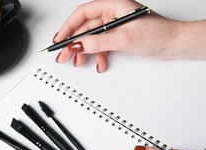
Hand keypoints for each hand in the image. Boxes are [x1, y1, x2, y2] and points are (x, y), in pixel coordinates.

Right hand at [54, 0, 181, 71]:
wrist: (171, 44)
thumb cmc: (156, 34)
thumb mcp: (122, 38)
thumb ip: (97, 42)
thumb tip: (77, 45)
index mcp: (112, 5)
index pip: (82, 14)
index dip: (67, 27)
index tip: (59, 40)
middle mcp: (111, 14)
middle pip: (84, 28)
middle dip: (74, 44)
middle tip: (63, 56)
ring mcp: (113, 27)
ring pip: (92, 39)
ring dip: (85, 52)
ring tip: (79, 63)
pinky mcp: (117, 38)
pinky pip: (101, 46)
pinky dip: (98, 56)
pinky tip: (100, 64)